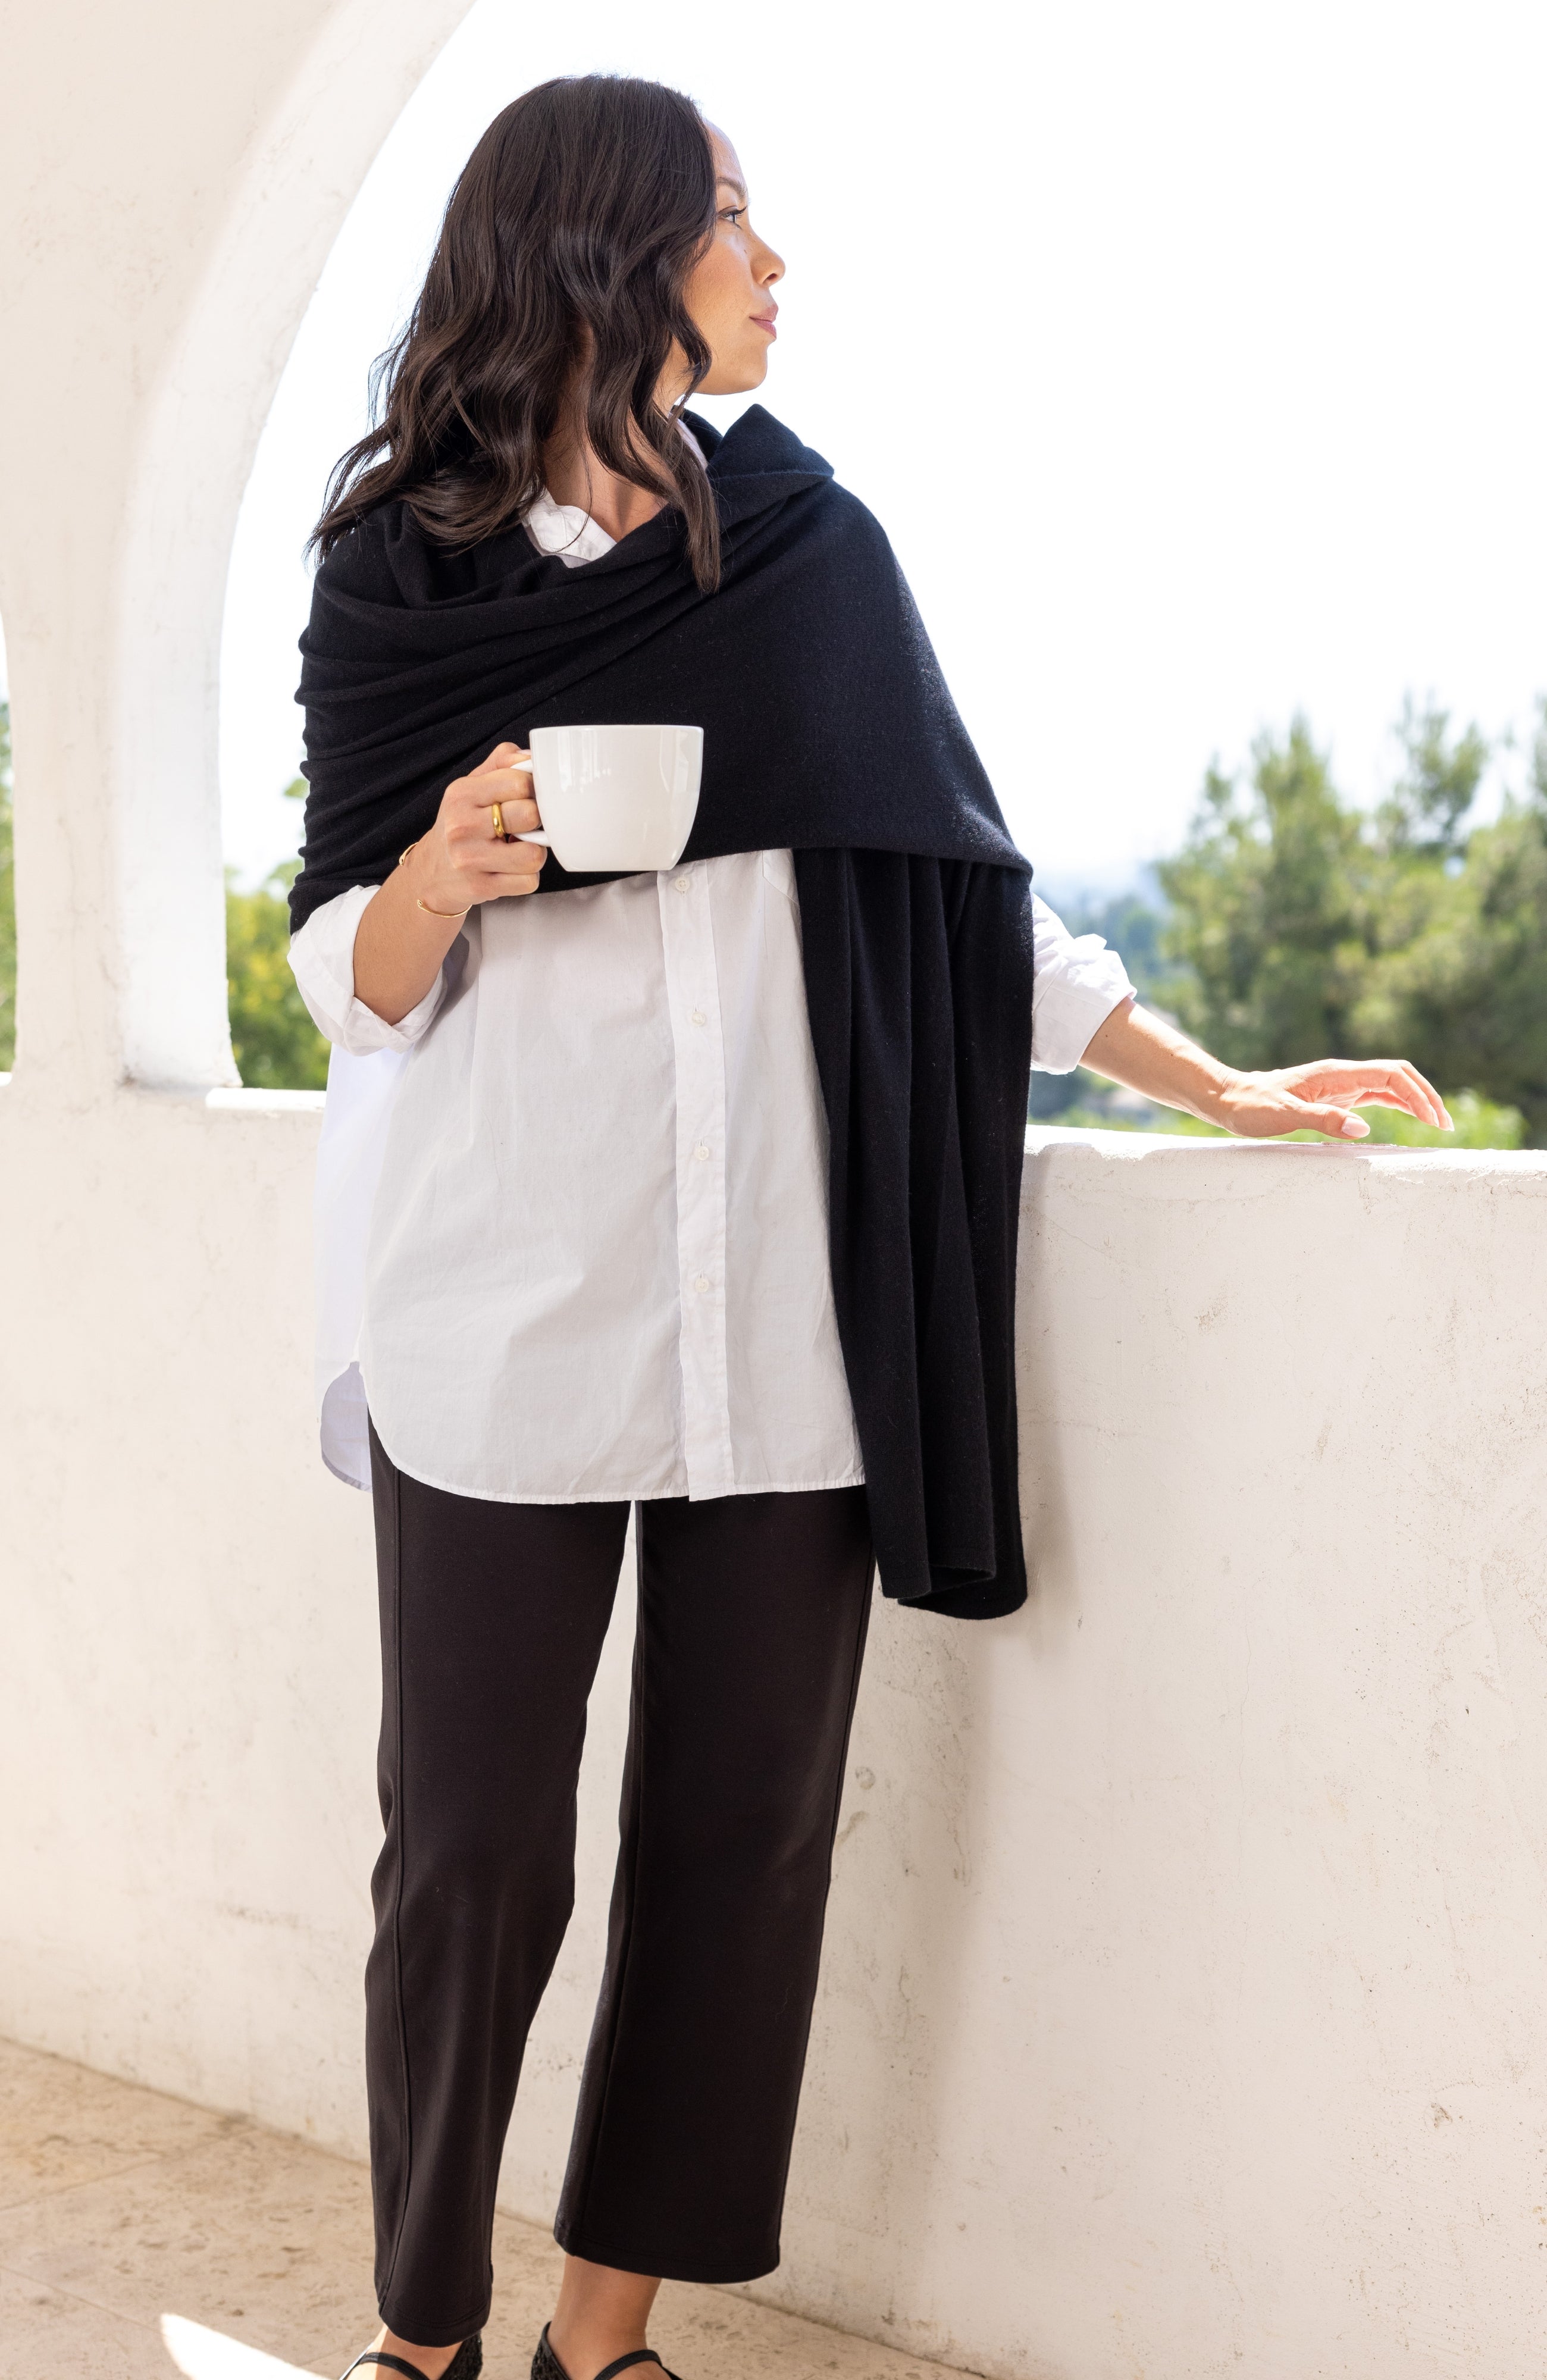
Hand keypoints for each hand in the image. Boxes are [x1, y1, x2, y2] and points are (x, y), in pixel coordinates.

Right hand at [407, 743, 546, 911]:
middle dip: (535, 823)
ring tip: (516, 850)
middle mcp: (462, 825)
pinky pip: (529, 881)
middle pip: (530, 816)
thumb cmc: (460, 825)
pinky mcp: (481, 887)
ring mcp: (470, 859)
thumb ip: (501, 764)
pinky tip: (509, 870)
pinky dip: (526, 878)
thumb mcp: (471, 787)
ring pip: (534, 854)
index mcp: (462, 793)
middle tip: (523, 827)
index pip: (519, 782)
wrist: (430, 873)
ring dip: (533, 854)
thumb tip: (530, 756)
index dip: (532, 791)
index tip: (526, 799)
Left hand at [1211, 1058, 1452, 1140]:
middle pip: (1398, 1075)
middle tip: (1444, 1124)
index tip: (1434, 1120)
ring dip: (1415, 1100)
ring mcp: (1340, 1084)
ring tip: (1437, 1124)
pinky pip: (1375, 1094)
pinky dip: (1397, 1103)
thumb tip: (1363, 1128)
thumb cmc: (1251, 1108)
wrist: (1228, 1098)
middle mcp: (1342, 1074)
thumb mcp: (1283, 1116)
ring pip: (1389, 1084)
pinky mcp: (1335, 1096)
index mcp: (1335, 1074)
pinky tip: (1409, 1117)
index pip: (1391, 1074)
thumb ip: (1322, 1121)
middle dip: (1425, 1095)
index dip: (1418, 1094)